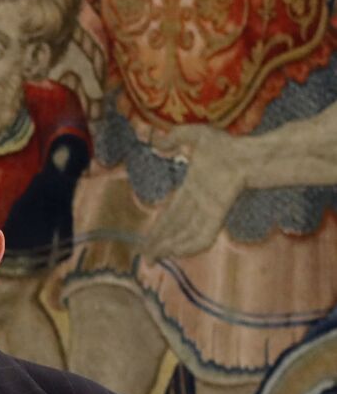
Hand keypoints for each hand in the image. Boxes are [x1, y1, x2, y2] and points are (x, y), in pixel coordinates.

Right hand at [146, 125, 244, 258]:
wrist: (250, 155)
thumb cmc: (229, 145)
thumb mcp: (196, 134)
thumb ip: (176, 137)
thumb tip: (157, 143)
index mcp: (192, 190)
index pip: (171, 214)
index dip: (158, 227)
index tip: (146, 239)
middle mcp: (198, 204)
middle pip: (174, 229)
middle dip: (158, 243)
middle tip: (144, 258)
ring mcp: (208, 212)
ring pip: (184, 235)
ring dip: (168, 247)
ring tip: (151, 258)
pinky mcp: (217, 216)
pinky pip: (201, 236)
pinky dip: (187, 246)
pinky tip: (173, 253)